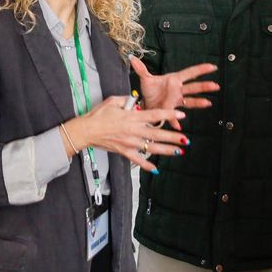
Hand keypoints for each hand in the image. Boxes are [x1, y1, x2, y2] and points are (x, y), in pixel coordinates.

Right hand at [66, 94, 186, 172]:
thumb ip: (128, 100)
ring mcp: (130, 143)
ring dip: (166, 151)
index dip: (169, 114)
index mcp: (132, 117)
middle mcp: (133, 131)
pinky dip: (147, 166)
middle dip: (173, 138)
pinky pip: (138, 160)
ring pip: (152, 148)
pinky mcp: (124, 151)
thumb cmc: (98, 115)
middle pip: (158, 134)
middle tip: (186, 140)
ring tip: (179, 152)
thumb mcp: (113, 101)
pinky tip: (156, 170)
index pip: (155, 115)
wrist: (86, 130)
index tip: (181, 114)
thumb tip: (138, 103)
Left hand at [131, 57, 218, 129]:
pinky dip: (175, 121)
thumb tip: (133, 58)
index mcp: (174, 80)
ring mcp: (176, 101)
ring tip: (208, 103)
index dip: (201, 69)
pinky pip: (173, 116)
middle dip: (204, 86)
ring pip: (189, 101)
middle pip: (193, 87)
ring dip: (198, 102)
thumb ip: (141, 69)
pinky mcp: (170, 110)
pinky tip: (178, 127)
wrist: (145, 102)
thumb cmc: (149, 90)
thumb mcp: (146, 79)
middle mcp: (178, 90)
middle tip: (215, 85)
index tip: (212, 67)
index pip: (190, 73)